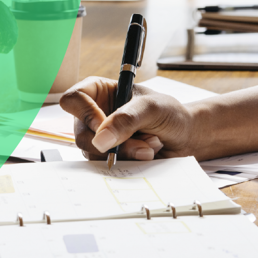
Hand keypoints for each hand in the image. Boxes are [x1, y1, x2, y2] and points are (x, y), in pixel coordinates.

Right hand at [60, 76, 196, 160]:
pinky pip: (106, 165)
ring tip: (149, 145)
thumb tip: (100, 140)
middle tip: (141, 142)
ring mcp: (100, 137)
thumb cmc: (169, 113)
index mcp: (99, 92)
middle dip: (113, 142)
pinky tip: (146, 153)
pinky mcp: (108, 156)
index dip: (84, 114)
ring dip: (125, 153)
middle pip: (81, 134)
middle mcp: (94, 114)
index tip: (105, 126)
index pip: (73, 100)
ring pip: (94, 153)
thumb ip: (126, 120)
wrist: (185, 136)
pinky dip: (128, 161)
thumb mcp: (151, 108)